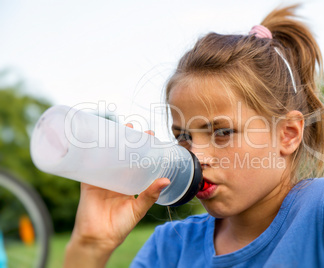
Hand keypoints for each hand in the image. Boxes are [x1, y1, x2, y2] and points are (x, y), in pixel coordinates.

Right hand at [64, 125, 168, 266]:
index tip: (151, 137)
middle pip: (123, 157)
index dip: (144, 151)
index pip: (139, 163)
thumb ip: (150, 195)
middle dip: (128, 143)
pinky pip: (90, 166)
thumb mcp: (138, 209)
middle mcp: (118, 180)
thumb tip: (166, 180)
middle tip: (133, 128)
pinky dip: (92, 155)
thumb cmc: (120, 226)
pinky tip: (97, 143)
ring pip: (108, 158)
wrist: (97, 238)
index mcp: (131, 185)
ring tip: (119, 129)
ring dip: (112, 144)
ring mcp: (103, 179)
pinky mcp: (89, 182)